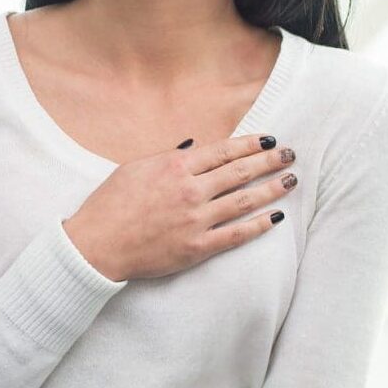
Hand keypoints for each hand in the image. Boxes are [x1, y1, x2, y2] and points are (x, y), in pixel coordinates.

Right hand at [64, 134, 297, 281]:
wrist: (96, 245)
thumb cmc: (110, 205)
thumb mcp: (134, 168)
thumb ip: (167, 157)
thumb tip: (193, 147)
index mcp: (175, 167)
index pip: (223, 151)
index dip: (250, 144)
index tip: (270, 140)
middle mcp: (190, 190)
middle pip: (239, 171)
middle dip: (268, 161)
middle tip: (291, 154)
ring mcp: (196, 220)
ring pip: (244, 200)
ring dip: (271, 188)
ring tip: (291, 180)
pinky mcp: (197, 247)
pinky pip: (236, 235)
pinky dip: (258, 225)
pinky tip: (275, 217)